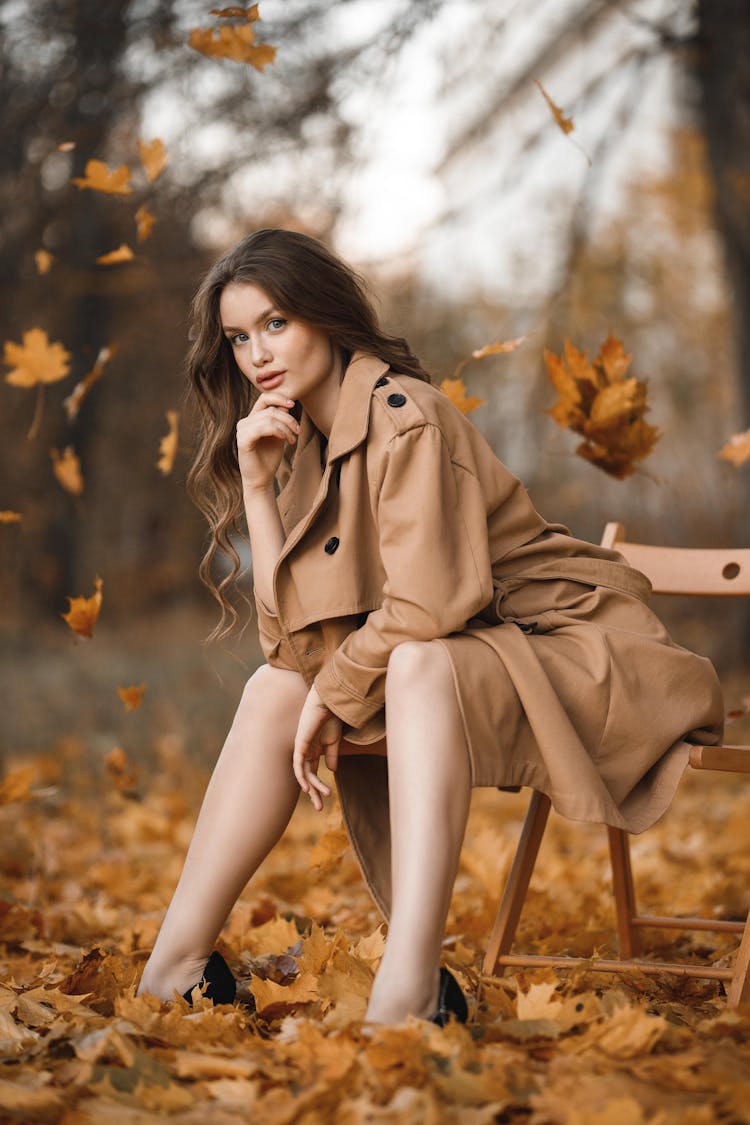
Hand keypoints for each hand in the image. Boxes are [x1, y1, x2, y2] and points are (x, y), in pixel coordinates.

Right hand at [237, 392, 299, 492]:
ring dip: (286, 428)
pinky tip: (284, 439)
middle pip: (270, 410)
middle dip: (288, 419)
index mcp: (252, 419)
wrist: (261, 479)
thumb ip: (280, 420)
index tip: (293, 404)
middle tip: (298, 431)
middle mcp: (244, 423)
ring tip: (292, 439)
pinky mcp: (242, 441)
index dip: (279, 398)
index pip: (264, 399)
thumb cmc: (269, 458)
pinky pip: (262, 428)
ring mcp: (242, 431)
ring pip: (268, 418)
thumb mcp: (278, 435)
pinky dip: (277, 431)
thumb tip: (287, 405)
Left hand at [293, 684, 341, 811]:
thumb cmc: (332, 717)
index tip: (327, 798)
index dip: (318, 786)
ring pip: (303, 773)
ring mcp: (302, 748)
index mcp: (315, 750)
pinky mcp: (300, 744)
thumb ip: (332, 755)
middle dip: (314, 793)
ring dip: (312, 788)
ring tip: (321, 799)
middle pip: (307, 776)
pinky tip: (307, 788)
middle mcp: (307, 751)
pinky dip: (302, 776)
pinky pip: (298, 764)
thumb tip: (331, 771)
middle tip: (320, 809)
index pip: (313, 772)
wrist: (329, 702)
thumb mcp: (334, 740)